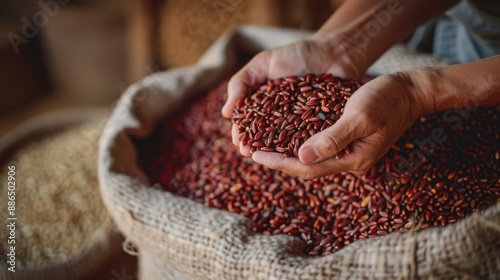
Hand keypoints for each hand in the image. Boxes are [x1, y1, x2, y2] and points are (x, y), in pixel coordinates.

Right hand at [222, 34, 364, 155]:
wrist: (335, 51)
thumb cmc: (297, 54)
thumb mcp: (264, 63)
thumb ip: (242, 82)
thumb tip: (225, 112)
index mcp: (265, 105)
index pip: (249, 122)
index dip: (242, 132)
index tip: (238, 141)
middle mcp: (281, 117)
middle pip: (265, 135)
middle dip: (255, 145)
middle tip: (249, 153)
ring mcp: (301, 124)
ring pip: (286, 142)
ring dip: (275, 152)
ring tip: (269, 158)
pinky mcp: (321, 127)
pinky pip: (310, 139)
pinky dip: (303, 146)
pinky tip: (297, 154)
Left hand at [252, 71, 426, 178]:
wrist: (411, 92)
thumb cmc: (387, 100)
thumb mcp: (359, 116)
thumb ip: (333, 138)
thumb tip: (302, 157)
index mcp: (353, 159)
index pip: (308, 167)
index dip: (280, 162)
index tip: (255, 154)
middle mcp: (350, 161)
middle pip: (307, 166)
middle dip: (279, 160)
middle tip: (252, 151)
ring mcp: (351, 152)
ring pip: (312, 158)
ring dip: (288, 153)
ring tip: (264, 144)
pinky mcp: (350, 141)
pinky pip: (320, 146)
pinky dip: (301, 142)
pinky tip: (287, 134)